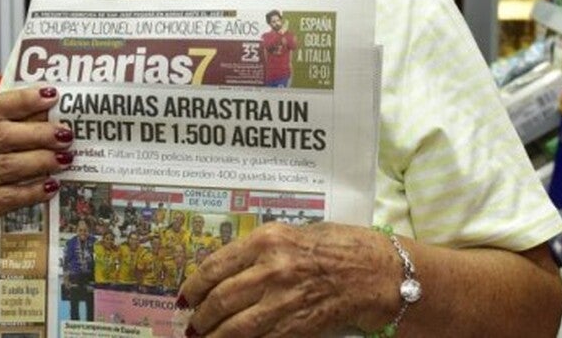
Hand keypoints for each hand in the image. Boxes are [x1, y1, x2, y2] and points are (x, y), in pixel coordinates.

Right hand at [0, 85, 72, 228]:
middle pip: (3, 134)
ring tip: (66, 159)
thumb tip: (58, 114)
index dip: (25, 100)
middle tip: (66, 135)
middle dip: (39, 133)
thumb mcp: (1, 148)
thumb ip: (22, 128)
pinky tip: (52, 187)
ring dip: (41, 160)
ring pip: (8, 164)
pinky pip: (9, 195)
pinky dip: (33, 190)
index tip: (53, 96)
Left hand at [178, 222, 396, 336]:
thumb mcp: (294, 233)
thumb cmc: (337, 247)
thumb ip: (259, 249)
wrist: (375, 272)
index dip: (194, 286)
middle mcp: (271, 269)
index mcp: (266, 240)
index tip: (186, 296)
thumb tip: (225, 269)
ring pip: (234, 327)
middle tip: (193, 324)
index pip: (214, 267)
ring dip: (214, 337)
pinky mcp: (297, 325)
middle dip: (200, 317)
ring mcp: (284, 300)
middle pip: (220, 300)